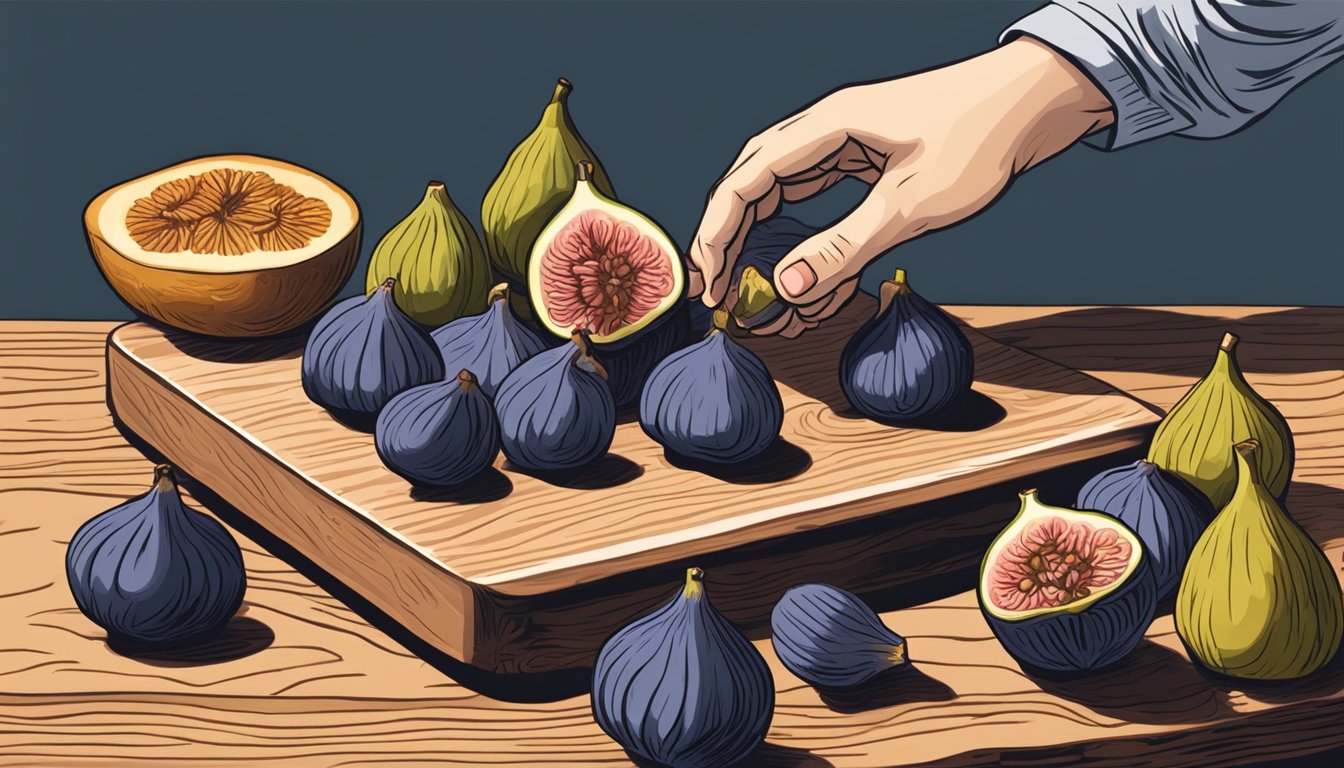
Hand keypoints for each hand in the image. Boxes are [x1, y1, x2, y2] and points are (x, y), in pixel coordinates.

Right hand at [687, 37, 1113, 336]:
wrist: (1037, 101)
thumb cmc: (980, 140)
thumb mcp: (910, 206)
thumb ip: (843, 248)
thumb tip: (784, 289)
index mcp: (826, 128)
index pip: (745, 182)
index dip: (717, 234)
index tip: (709, 284)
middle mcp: (825, 129)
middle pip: (751, 184)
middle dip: (730, 239)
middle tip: (721, 293)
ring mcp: (845, 140)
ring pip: (781, 191)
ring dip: (763, 239)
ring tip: (754, 289)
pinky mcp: (866, 156)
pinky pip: (815, 196)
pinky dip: (802, 234)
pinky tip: (801, 268)